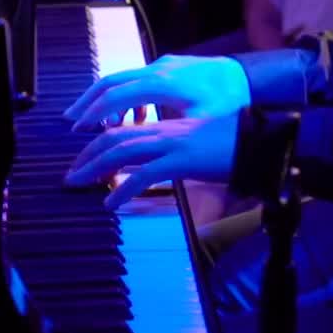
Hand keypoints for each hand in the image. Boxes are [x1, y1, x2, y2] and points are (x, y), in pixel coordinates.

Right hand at [64, 54, 251, 128]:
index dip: (94, 112)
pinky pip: (137, 80)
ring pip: (123, 78)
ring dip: (105, 100)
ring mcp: (163, 65)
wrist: (252, 76)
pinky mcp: (169, 67)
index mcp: (162, 83)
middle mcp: (158, 69)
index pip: (117, 95)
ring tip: (94, 124)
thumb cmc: (230, 102)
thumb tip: (140, 148)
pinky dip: (125, 97)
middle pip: (111, 81)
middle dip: (88, 102)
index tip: (78, 129)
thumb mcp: (201, 122)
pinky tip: (130, 119)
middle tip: (70, 122)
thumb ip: (167, 132)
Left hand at [65, 113, 238, 210]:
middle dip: (87, 155)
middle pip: (114, 138)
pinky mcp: (182, 160)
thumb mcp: (198, 154)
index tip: (83, 161)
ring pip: (122, 151)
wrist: (262, 143)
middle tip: (70, 176)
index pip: (123, 132)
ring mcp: (173, 144)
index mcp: (167, 129)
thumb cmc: (235, 149)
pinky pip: (144, 174)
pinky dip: (123, 188)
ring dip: (95, 168)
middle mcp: (165, 132)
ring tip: (79, 185)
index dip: (98, 145)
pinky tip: (111, 203)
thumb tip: (159, 173)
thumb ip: (176, 161)